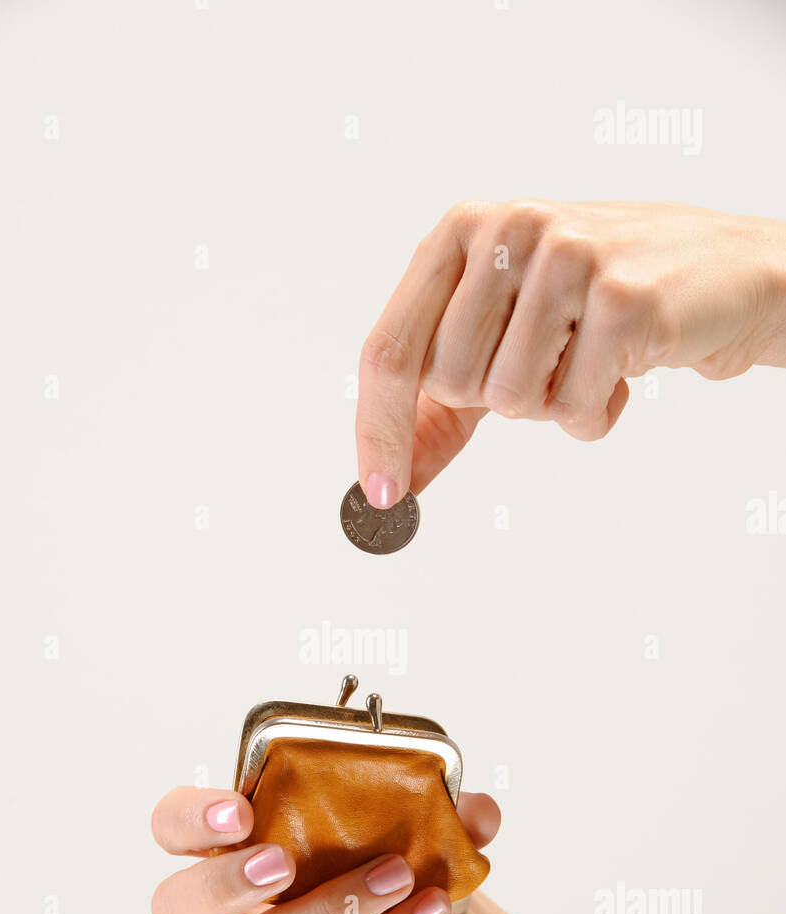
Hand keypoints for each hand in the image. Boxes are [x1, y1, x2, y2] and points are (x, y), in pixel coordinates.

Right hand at [150, 786, 500, 913]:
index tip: (240, 810)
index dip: (191, 820)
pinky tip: (432, 908)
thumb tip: (477, 807)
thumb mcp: (421, 811)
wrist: (445, 913)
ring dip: (335, 905)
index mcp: (243, 838)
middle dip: (221, 883)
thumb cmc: (399, 845)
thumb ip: (446, 802)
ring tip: (400, 873)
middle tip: (280, 863)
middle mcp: (243, 903)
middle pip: (179, 908)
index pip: (175, 826)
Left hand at [357, 199, 785, 504]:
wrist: (726, 274)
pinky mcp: (620, 298)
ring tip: (589, 356)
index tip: (379, 492)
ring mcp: (565, 256)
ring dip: (552, 404)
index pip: (392, 348)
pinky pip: (572, 410)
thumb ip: (440, 405)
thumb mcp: (506, 337)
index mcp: (462, 231)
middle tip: (548, 359)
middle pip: (451, 384)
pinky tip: (624, 367)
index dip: (378, 429)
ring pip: (509, 401)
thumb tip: (388, 479)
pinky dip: (595, 413)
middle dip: (497, 398)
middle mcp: (506, 229)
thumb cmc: (601, 305)